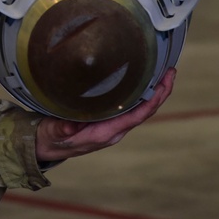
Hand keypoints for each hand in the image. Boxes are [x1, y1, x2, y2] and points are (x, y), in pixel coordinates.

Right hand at [35, 69, 175, 162]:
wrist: (47, 147)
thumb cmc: (51, 138)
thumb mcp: (53, 133)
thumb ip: (62, 129)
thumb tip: (70, 126)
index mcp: (105, 133)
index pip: (137, 116)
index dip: (153, 100)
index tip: (164, 84)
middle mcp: (114, 129)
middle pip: (145, 111)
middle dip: (160, 92)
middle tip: (170, 71)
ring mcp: (113, 124)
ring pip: (140, 108)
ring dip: (153, 92)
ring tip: (163, 71)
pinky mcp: (109, 119)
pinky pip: (131, 106)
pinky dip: (141, 92)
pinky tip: (143, 79)